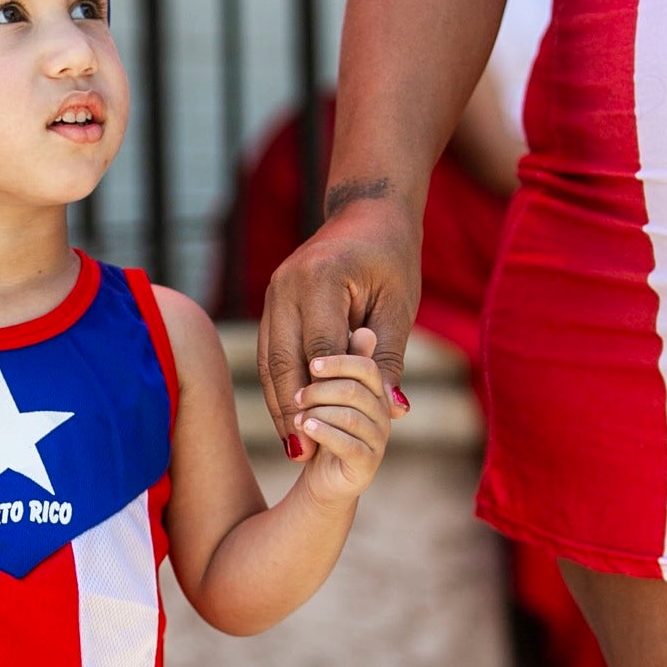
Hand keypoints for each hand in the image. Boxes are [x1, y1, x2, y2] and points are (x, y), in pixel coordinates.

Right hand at [257, 203, 416, 459]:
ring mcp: (272, 293)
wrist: (366, 212)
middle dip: (289, 410)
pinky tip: (288, 416)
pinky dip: (277, 385)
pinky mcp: (271, 303)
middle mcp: (285, 287)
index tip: (324, 438)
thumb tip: (393, 410)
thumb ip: (389, 358)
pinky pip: (268, 351)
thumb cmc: (391, 259)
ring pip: (267, 360)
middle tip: (301, 454)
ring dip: (278, 403)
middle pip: (281, 360)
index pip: (318, 350)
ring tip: (292, 445)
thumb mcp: (399, 306)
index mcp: (320, 280)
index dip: (320, 397)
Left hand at [292, 328, 393, 504]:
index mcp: (374, 390)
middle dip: (321, 391)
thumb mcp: (324, 392)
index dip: (339, 364)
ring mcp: (378, 439)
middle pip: (356, 391)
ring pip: (351, 417)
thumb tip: (364, 331)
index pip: (366, 368)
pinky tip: (306, 428)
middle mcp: (382, 413)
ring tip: (297, 417)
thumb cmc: (323, 427)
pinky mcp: (367, 464)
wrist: (324, 478)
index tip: (312, 365)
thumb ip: (335, 367)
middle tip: (297, 397)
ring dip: (318, 414)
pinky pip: (349, 445)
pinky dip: (324, 433)